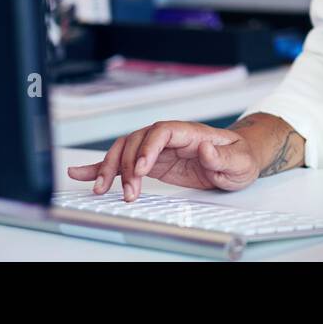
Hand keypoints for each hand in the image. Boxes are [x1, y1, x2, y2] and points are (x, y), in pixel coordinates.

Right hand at [66, 120, 260, 201]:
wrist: (240, 159)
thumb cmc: (241, 157)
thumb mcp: (240, 161)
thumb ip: (223, 156)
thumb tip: (204, 147)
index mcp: (190, 132)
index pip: (162, 131)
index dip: (148, 147)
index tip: (142, 169)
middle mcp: (170, 137)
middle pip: (137, 140)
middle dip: (127, 165)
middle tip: (128, 192)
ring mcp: (159, 149)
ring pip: (125, 150)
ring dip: (111, 168)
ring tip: (102, 189)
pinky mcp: (152, 163)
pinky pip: (123, 162)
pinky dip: (101, 167)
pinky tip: (82, 174)